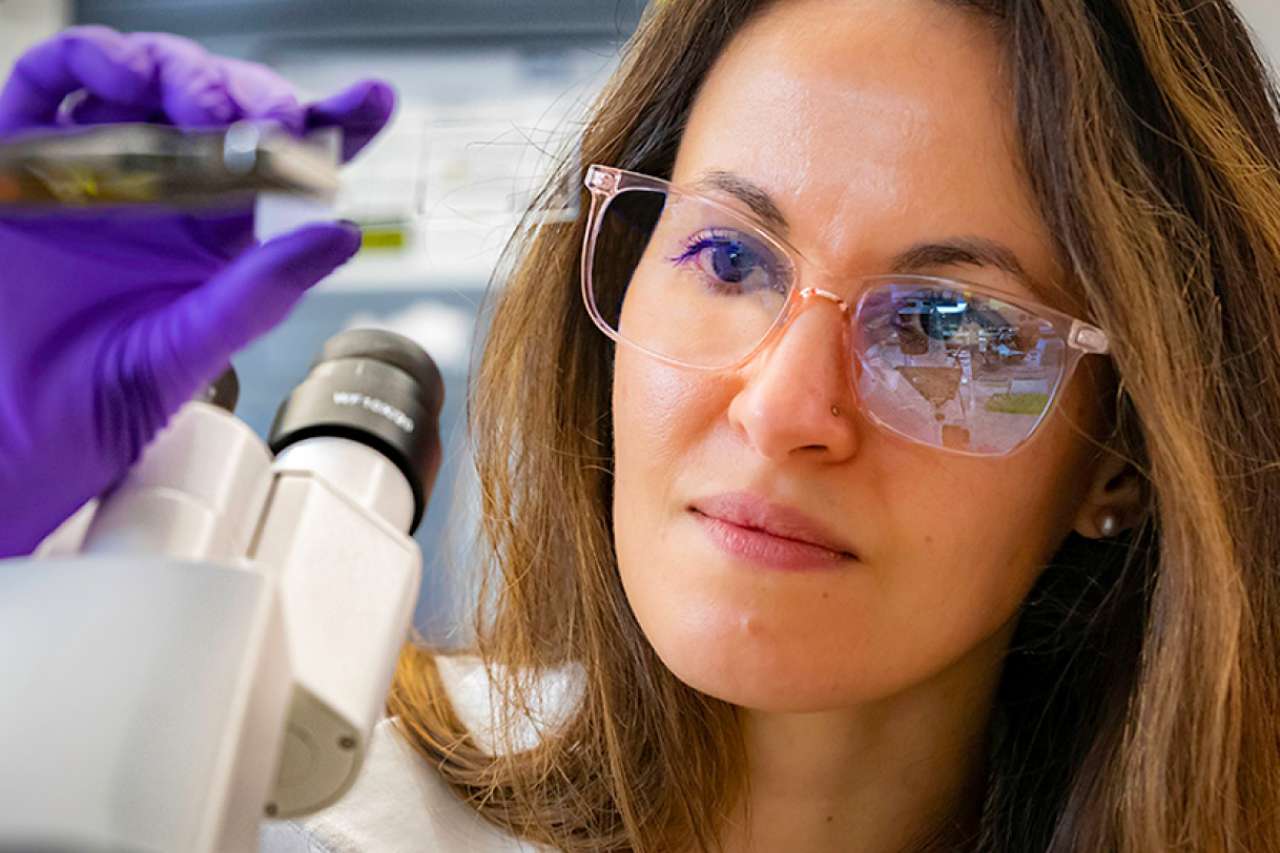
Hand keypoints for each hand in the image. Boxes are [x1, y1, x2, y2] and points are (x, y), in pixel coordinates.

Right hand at [0, 27, 396, 556]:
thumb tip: (343, 232)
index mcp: (219, 234)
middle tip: (270, 120)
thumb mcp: (195, 347)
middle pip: (226, 109)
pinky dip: (87, 61)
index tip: (373, 101)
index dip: (334, 124)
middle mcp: (166, 194)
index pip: (288, 165)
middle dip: (256, 97)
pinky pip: (53, 84)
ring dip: (184, 73)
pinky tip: (118, 78)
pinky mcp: (24, 160)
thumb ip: (261, 288)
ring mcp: (99, 173)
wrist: (11, 431)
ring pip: (150, 82)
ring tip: (203, 108)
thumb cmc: (102, 404)